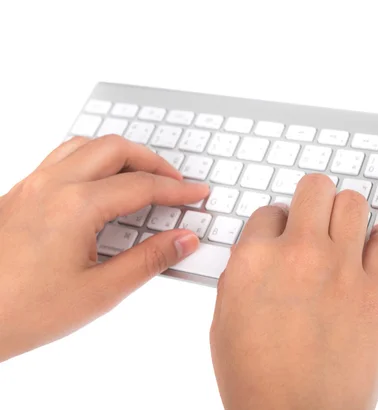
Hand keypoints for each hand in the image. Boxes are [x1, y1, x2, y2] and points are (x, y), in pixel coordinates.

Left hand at [0, 135, 208, 361]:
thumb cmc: (21, 311)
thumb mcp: (100, 292)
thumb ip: (149, 260)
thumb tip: (184, 241)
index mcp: (75, 206)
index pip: (142, 185)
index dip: (177, 190)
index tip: (197, 194)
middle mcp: (51, 186)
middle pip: (115, 149)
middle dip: (152, 161)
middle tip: (175, 183)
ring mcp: (30, 186)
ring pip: (85, 145)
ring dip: (120, 155)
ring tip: (141, 176)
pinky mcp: (18, 194)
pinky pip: (60, 157)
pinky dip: (90, 160)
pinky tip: (98, 184)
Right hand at [210, 175, 377, 409]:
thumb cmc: (256, 380)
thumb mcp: (225, 320)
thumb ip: (243, 274)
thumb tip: (260, 251)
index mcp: (254, 260)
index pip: (270, 210)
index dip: (278, 223)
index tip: (285, 234)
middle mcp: (299, 254)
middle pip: (315, 188)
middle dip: (314, 199)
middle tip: (316, 216)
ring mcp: (343, 269)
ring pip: (353, 203)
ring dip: (347, 212)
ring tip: (345, 229)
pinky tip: (373, 245)